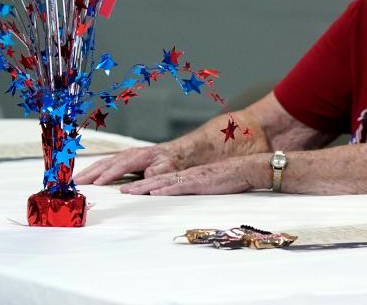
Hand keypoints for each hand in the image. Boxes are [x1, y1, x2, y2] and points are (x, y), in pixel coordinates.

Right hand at [74, 143, 188, 184]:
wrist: (178, 152)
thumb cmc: (172, 162)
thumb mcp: (167, 169)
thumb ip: (154, 175)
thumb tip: (142, 181)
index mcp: (139, 156)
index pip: (121, 166)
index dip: (109, 174)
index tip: (98, 183)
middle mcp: (129, 154)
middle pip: (107, 163)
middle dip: (92, 172)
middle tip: (76, 182)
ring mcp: (125, 156)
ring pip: (104, 162)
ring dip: (90, 171)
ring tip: (76, 180)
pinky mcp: (123, 159)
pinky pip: (105, 164)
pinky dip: (94, 169)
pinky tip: (86, 176)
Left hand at [118, 157, 258, 195]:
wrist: (250, 168)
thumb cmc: (230, 178)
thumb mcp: (206, 185)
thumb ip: (189, 190)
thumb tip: (174, 199)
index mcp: (183, 175)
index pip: (155, 178)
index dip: (137, 182)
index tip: (119, 187)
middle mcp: (184, 174)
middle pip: (153, 179)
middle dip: (133, 184)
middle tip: (115, 188)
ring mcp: (192, 177)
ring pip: (162, 182)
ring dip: (143, 187)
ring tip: (125, 192)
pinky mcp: (202, 182)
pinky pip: (180, 186)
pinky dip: (166, 189)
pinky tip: (154, 192)